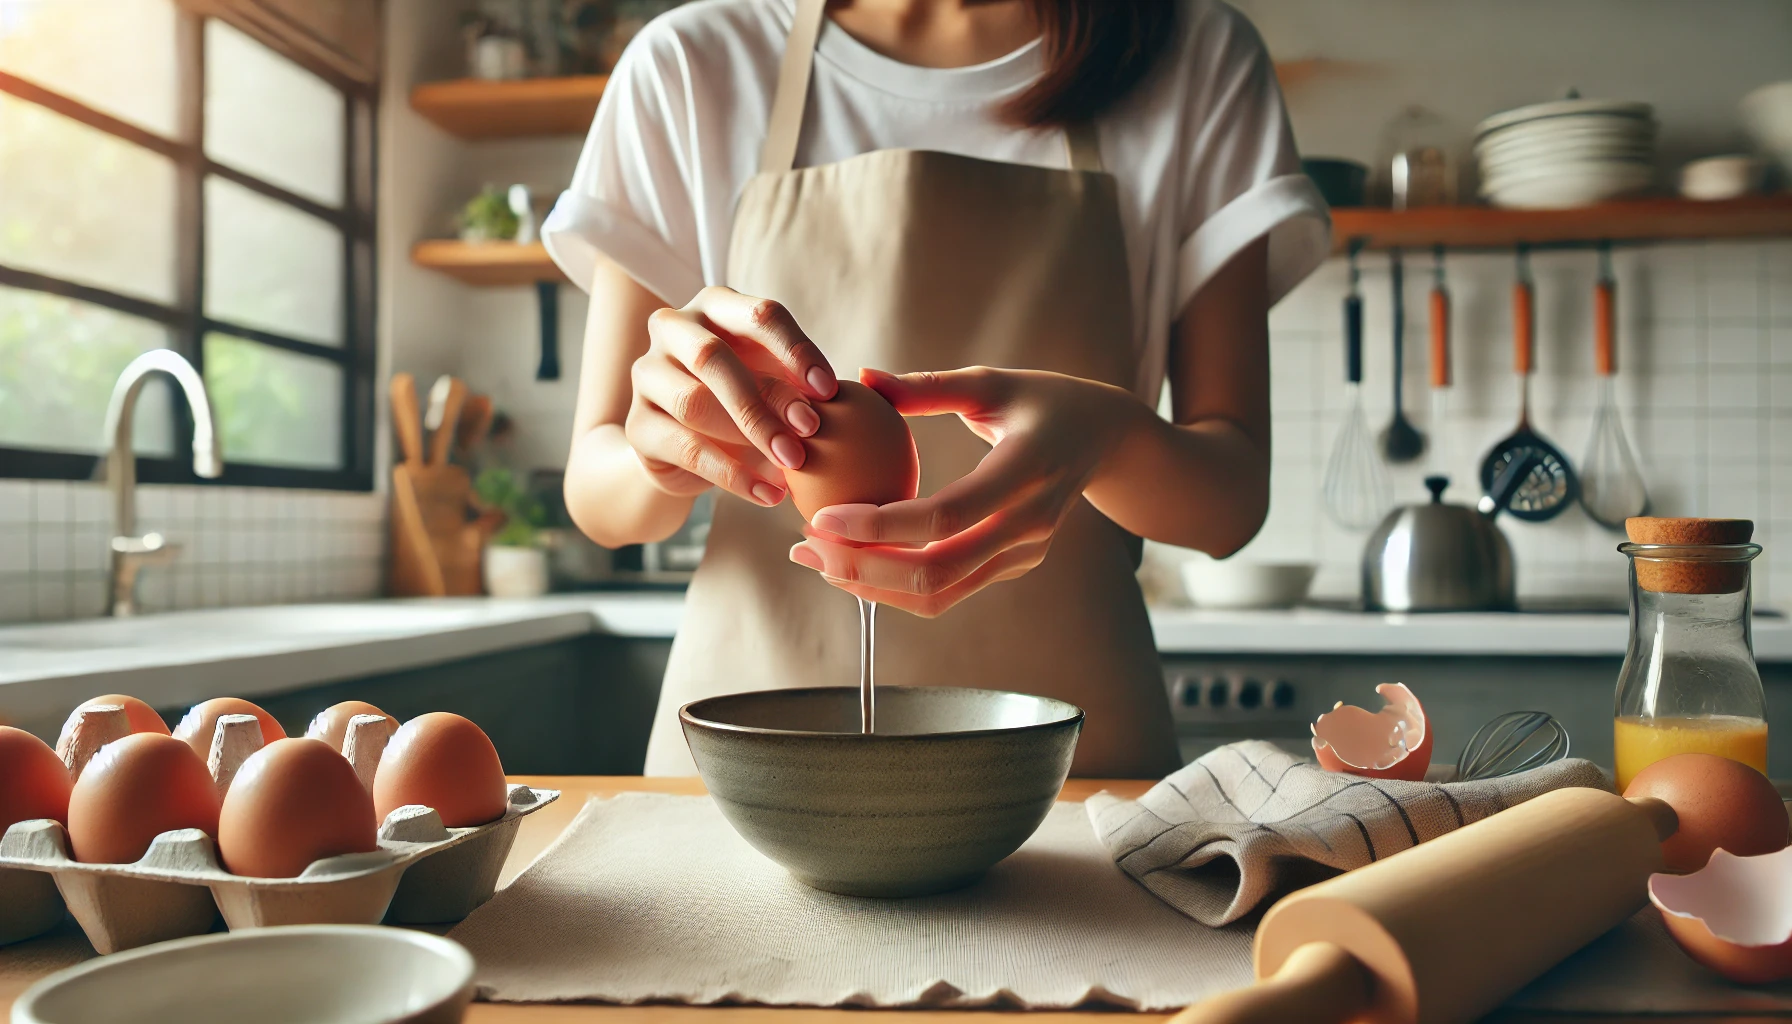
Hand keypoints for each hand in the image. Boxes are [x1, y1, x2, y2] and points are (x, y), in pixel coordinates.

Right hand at [625, 286, 837, 506]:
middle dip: (767, 397)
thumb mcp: (774, 381)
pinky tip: (768, 493)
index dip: (796, 350)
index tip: (830, 390)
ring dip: (748, 435)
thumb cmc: (744, 398)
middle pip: (713, 357)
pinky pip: (686, 449)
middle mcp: (673, 330)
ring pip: (693, 402)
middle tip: (810, 430)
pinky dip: (732, 475)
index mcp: (715, 306)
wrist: (686, 445)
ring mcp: (647, 375)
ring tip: (791, 465)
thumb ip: (797, 384)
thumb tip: (828, 401)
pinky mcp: (638, 426)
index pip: (759, 315)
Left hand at [789, 367, 1146, 616]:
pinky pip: (950, 590)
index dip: (880, 525)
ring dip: (871, 585)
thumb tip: (863, 376)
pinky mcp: (1016, 566)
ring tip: (817, 559)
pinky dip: (896, 584)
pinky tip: (854, 560)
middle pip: (937, 571)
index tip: (821, 517)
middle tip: (804, 546)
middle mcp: (1029, 523)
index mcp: (1025, 471)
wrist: (1105, 440)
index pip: (945, 516)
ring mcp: (1025, 553)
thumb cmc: (1042, 400)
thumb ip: (928, 386)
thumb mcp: (992, 381)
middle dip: (862, 568)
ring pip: (940, 594)